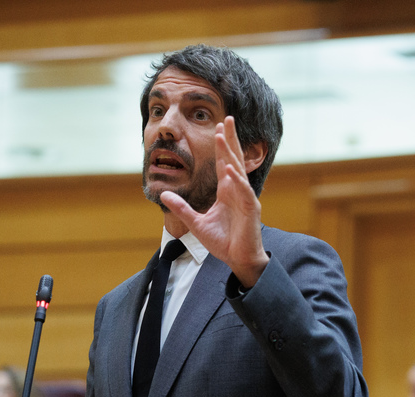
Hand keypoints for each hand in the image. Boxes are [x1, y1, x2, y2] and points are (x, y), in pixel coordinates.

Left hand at [161, 116, 268, 286]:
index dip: (221, 146)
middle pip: (233, 158)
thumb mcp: (196, 223)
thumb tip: (163, 194)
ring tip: (223, 135)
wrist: (238, 259)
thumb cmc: (223, 242)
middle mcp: (237, 190)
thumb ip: (181, 208)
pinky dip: (236, 179)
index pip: (223, 163)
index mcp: (226, 192)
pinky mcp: (250, 209)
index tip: (217, 128)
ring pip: (237, 170)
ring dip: (230, 152)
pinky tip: (229, 168)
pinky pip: (243, 191)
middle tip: (226, 118)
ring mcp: (245, 198)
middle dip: (229, 138)